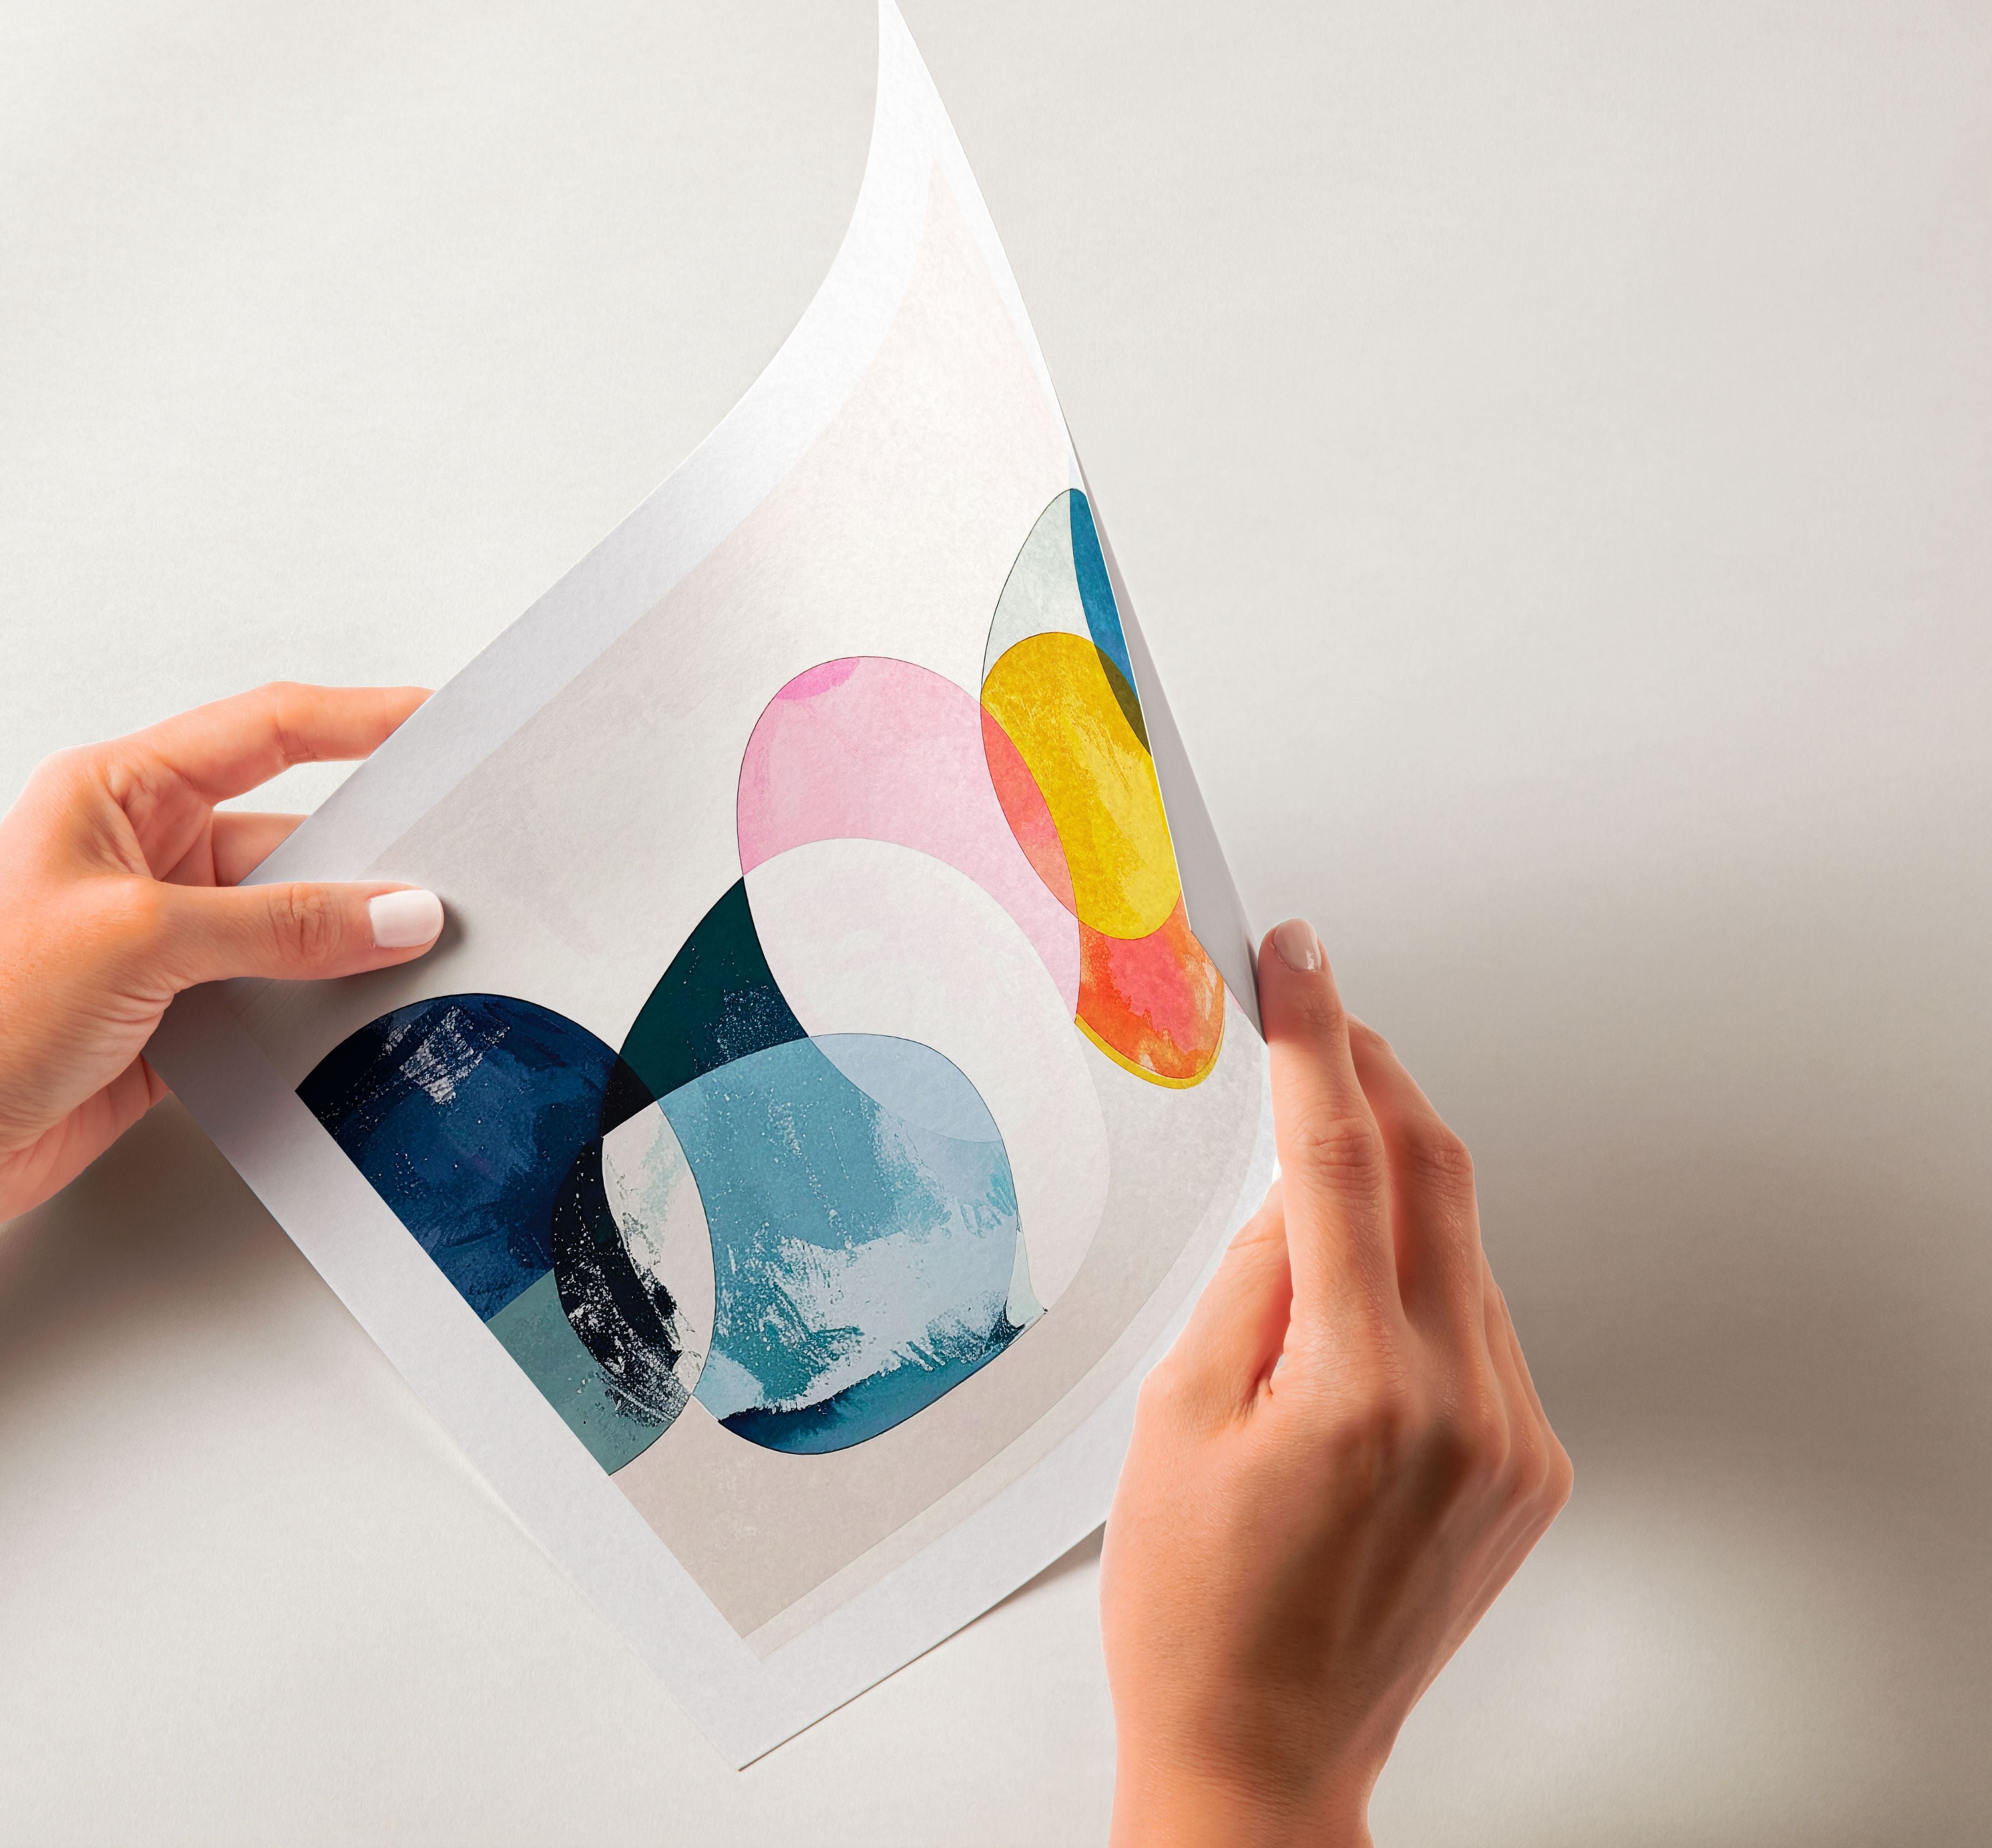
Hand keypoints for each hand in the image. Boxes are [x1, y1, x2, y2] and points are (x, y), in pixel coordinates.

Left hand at [0, 683, 444, 1515]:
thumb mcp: (142, 938)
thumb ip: (283, 925)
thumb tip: (395, 911)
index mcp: (117, 793)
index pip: (266, 732)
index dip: (358, 720)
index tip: (436, 719)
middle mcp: (143, 856)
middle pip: (292, 835)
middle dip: (370, 853)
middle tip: (456, 864)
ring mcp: (160, 941)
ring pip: (290, 924)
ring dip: (346, 943)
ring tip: (421, 952)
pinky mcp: (173, 1018)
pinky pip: (274, 997)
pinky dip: (318, 1010)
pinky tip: (364, 1019)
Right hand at [1100, 920, 1571, 1846]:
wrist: (1263, 1749)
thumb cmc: (1196, 1608)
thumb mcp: (1178, 1417)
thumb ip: (1249, 1281)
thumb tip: (1293, 1186)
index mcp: (1358, 1388)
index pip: (1338, 1159)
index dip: (1315, 1039)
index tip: (1302, 961)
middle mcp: (1462, 1406)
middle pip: (1432, 1176)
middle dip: (1375, 1079)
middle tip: (1320, 1017)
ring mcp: (1512, 1440)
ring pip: (1460, 1248)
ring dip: (1394, 1187)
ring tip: (1309, 1199)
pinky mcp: (1532, 1469)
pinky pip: (1480, 1324)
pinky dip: (1421, 1280)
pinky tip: (1356, 1305)